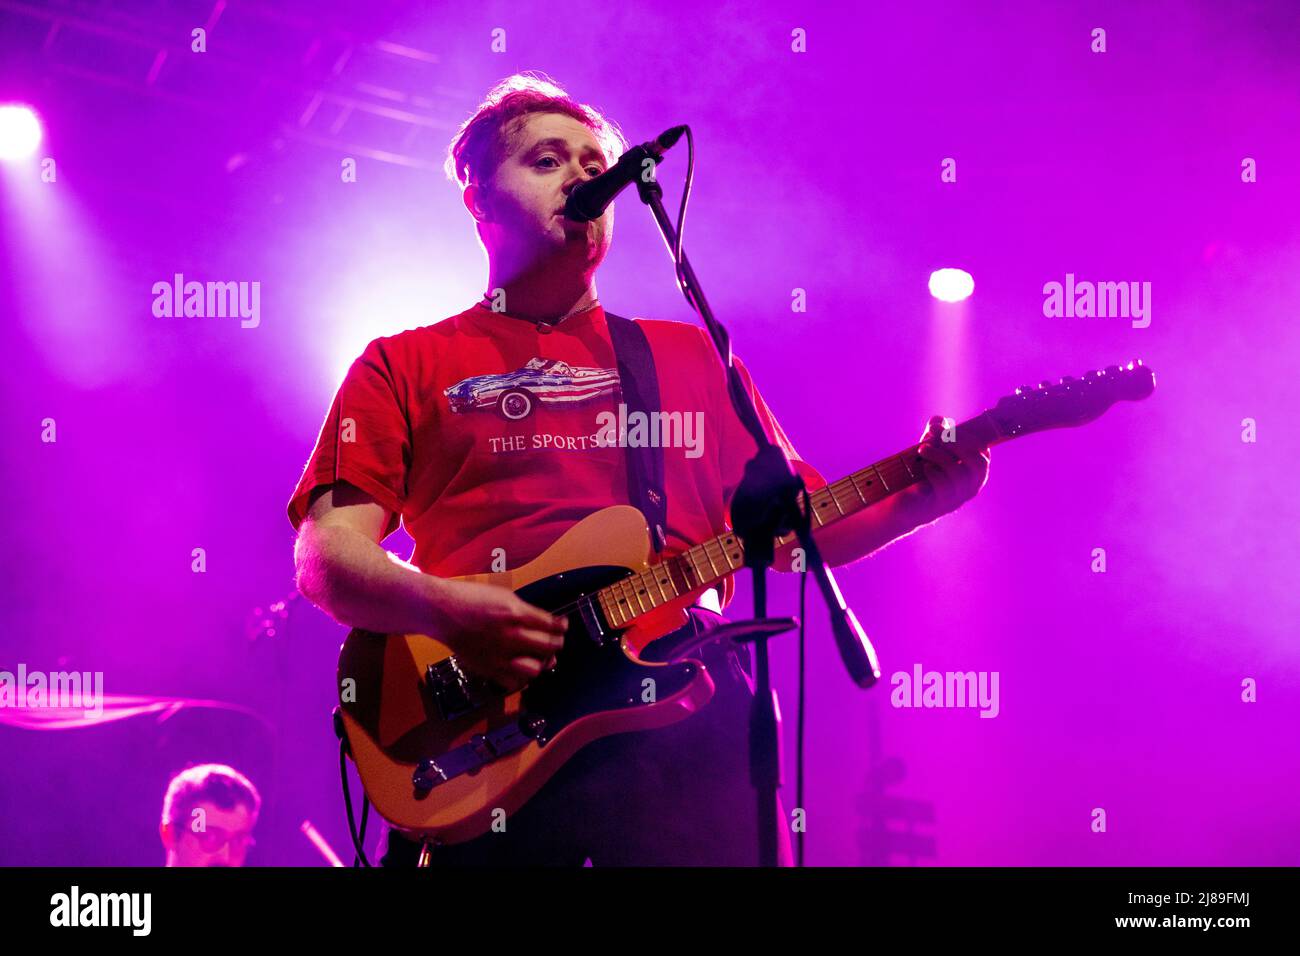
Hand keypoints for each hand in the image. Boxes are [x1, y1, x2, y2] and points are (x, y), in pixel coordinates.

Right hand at [429, 579, 566, 692]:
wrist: (443, 612)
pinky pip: (514, 681)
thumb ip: (525, 612)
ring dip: (542, 663)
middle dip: (557, 643)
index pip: (551, 625)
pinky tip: (521, 667)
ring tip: (540, 657)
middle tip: (556, 642)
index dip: (561, 626)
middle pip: (548, 647)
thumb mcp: (504, 596)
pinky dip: (521, 676)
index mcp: (516, 613)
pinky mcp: (488, 668)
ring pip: (535, 668)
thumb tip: (544, 624)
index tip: (562, 626)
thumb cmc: (472, 599)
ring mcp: (499, 654)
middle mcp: (511, 635)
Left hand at [896, 414, 989, 527]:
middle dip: (959, 445)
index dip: (971, 439)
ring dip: (940, 456)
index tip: (952, 428)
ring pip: (959, 475)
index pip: (984, 456)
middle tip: (939, 436)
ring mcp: (956, 499)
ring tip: (922, 449)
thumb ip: (935, 434)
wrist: (902, 505)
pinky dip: (933, 474)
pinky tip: (924, 468)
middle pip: (978, 465)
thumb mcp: (928, 451)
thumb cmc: (920, 476)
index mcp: (971, 474)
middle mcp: (969, 488)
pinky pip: (943, 489)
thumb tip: (939, 420)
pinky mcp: (939, 507)